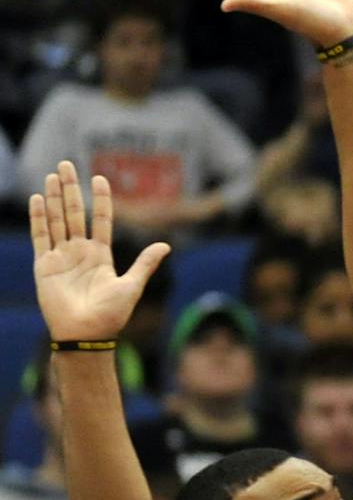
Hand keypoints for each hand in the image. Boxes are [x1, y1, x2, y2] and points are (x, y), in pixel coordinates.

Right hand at [31, 165, 168, 342]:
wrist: (86, 335)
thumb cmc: (111, 315)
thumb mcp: (132, 286)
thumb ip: (145, 263)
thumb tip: (166, 245)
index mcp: (101, 255)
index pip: (101, 220)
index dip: (100, 199)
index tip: (99, 177)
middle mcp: (79, 252)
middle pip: (74, 213)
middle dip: (71, 189)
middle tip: (66, 164)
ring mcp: (61, 257)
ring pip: (57, 220)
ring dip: (54, 197)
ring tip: (53, 174)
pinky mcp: (44, 266)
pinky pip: (41, 237)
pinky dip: (39, 217)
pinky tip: (39, 198)